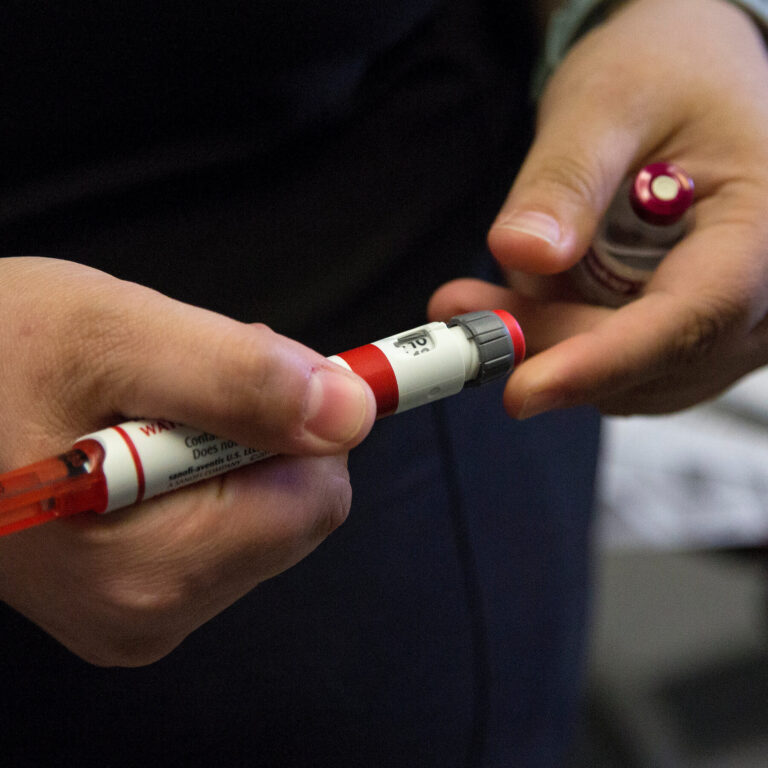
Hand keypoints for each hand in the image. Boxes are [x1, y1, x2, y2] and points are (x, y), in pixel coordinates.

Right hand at [0, 257, 375, 665]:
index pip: (317, 499)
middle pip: (294, 510)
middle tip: (181, 381)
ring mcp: (141, 611)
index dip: (306, 421)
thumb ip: (238, 379)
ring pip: (261, 512)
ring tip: (146, 406)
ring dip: (229, 442)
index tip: (270, 366)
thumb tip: (350, 415)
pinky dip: (203, 465)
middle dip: (261, 430)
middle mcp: (151, 613)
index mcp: (155, 569)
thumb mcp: (115, 339)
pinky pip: (220, 521)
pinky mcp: (133, 592)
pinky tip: (141, 436)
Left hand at [430, 0, 767, 415]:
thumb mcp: (607, 103)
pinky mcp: (693, 332)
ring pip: (630, 374)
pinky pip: (624, 364)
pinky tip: (523, 300)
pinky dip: (564, 341)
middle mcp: (765, 293)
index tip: (522, 389)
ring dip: (547, 343)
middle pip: (651, 355)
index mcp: (766, 228)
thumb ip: (567, 179)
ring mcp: (733, 323)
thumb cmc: (664, 74)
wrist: (688, 78)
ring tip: (477, 297)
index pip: (693, 317)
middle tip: (458, 312)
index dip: (602, 361)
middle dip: (546, 343)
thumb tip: (524, 252)